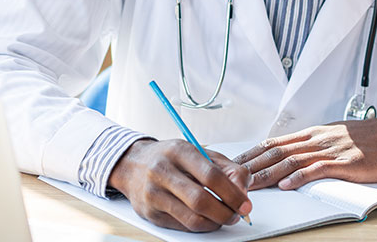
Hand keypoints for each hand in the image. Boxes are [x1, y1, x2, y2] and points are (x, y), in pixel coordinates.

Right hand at [108, 139, 252, 231]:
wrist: (131, 164)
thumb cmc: (170, 158)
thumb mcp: (199, 152)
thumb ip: (227, 168)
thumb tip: (243, 190)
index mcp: (178, 151)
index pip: (211, 175)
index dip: (233, 193)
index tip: (245, 204)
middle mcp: (162, 171)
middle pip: (201, 200)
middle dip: (226, 212)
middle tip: (237, 215)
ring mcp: (153, 193)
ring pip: (192, 218)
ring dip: (215, 223)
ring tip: (223, 218)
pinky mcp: (149, 212)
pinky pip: (182, 226)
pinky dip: (200, 226)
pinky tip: (206, 219)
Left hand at [234, 116, 376, 189]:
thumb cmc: (371, 139)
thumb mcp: (336, 137)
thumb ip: (315, 146)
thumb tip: (293, 155)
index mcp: (313, 134)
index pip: (274, 142)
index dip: (251, 154)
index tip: (233, 163)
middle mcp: (317, 139)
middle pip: (276, 151)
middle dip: (251, 165)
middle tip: (230, 176)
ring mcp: (331, 150)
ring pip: (291, 160)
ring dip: (267, 174)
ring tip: (249, 185)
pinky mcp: (346, 162)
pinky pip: (318, 169)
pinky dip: (300, 177)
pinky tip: (287, 185)